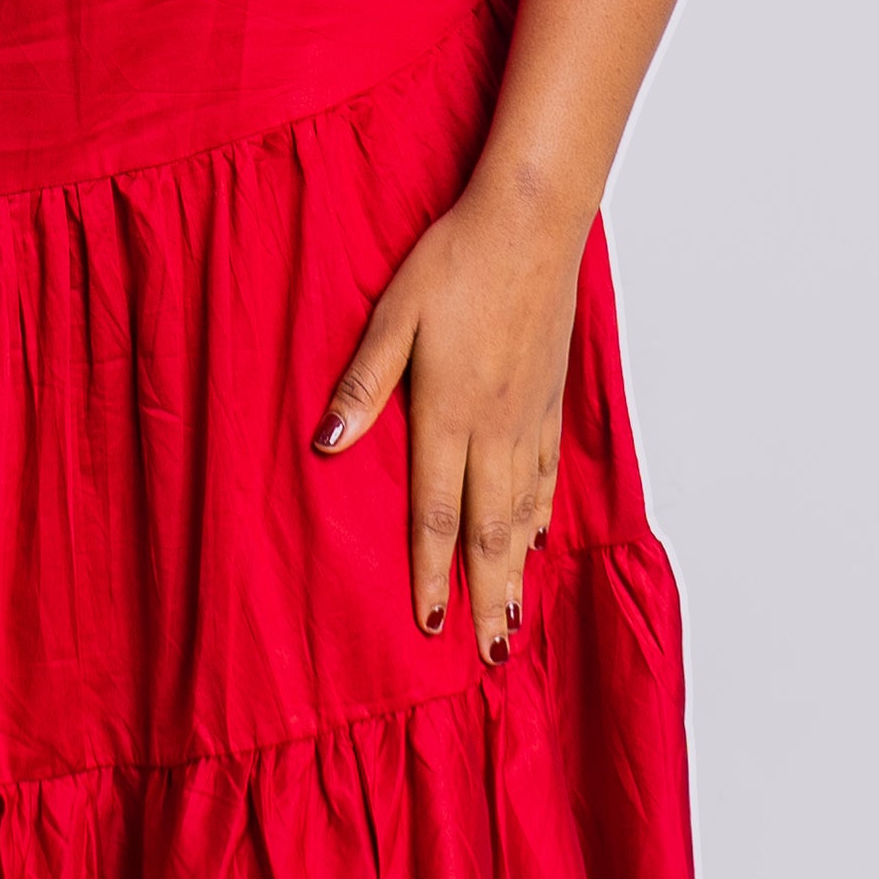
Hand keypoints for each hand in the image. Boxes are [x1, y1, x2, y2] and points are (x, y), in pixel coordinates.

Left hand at [314, 182, 583, 652]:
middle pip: (488, 531)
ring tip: (515, 620)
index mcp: (448, 413)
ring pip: (524, 513)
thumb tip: (328, 442)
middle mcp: (494, 428)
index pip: (434, 514)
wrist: (532, 223)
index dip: (430, 575)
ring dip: (519, 571)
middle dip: (486, 596)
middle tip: (489, 656)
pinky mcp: (550, 398)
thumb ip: (363, 383)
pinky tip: (538, 538)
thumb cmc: (454, 260)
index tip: (430, 626)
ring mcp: (529, 416)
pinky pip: (546, 476)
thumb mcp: (392, 315)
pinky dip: (541, 517)